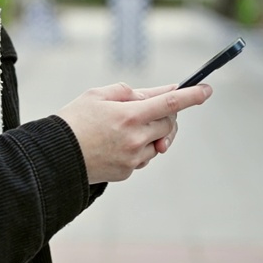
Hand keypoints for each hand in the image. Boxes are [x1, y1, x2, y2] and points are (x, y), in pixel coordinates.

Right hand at [56, 82, 212, 184]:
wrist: (55, 155)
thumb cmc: (74, 120)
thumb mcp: (98, 95)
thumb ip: (130, 92)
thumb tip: (158, 94)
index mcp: (129, 115)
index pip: (170, 104)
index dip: (191, 95)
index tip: (207, 90)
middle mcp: (135, 138)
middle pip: (169, 123)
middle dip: (167, 115)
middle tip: (153, 109)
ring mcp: (133, 158)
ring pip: (159, 142)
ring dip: (153, 132)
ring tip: (126, 128)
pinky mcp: (127, 172)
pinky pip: (144, 157)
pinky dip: (139, 148)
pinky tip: (117, 144)